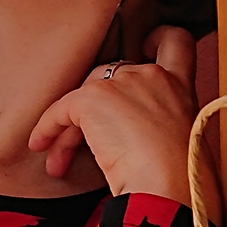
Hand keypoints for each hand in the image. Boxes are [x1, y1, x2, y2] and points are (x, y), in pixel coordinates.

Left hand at [29, 26, 220, 223]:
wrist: (170, 187)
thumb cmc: (179, 180)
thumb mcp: (183, 141)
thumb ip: (162, 125)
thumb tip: (140, 138)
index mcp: (180, 87)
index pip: (175, 42)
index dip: (157, 39)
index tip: (145, 45)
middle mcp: (152, 76)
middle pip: (111, 78)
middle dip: (93, 111)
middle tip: (85, 144)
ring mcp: (123, 82)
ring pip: (84, 98)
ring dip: (70, 130)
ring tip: (60, 161)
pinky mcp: (95, 97)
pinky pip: (62, 109)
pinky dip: (48, 127)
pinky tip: (43, 145)